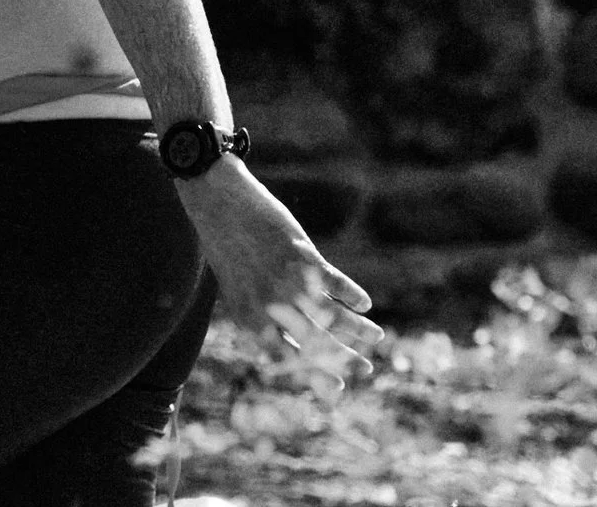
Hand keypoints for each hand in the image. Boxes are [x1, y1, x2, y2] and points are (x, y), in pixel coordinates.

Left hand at [175, 157, 382, 394]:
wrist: (219, 207)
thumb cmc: (228, 252)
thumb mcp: (236, 293)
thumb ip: (260, 321)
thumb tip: (282, 351)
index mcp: (251, 322)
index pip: (290, 360)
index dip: (316, 377)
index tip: (337, 389)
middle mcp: (271, 308)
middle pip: (316, 344)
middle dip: (345, 360)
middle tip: (366, 371)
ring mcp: (288, 284)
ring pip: (332, 317)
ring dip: (358, 330)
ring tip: (378, 337)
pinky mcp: (302, 258)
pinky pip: (335, 284)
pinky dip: (351, 295)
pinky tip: (364, 304)